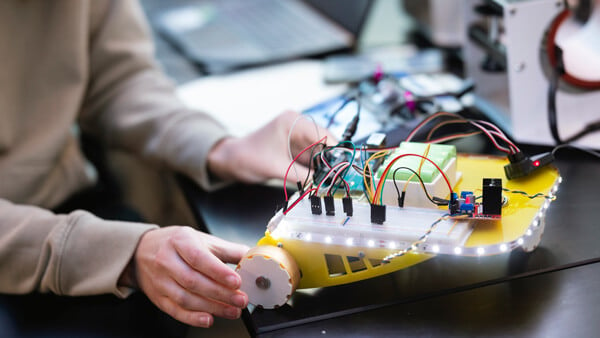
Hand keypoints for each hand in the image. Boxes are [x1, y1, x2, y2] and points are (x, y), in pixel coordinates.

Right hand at [131, 226, 249, 327]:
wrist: (143, 251)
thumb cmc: (177, 244)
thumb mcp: (201, 239)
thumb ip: (226, 249)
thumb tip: (250, 257)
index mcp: (180, 241)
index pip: (199, 258)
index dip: (218, 272)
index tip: (236, 281)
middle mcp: (167, 261)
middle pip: (194, 281)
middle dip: (221, 293)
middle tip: (240, 300)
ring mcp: (161, 281)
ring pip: (186, 298)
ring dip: (212, 307)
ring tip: (232, 311)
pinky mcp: (158, 297)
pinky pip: (175, 310)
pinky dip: (193, 318)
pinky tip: (209, 319)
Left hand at [207, 110, 336, 183]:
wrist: (230, 161)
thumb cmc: (246, 157)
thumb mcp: (276, 168)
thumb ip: (301, 176)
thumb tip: (322, 184)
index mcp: (292, 121)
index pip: (323, 133)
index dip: (336, 150)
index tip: (345, 165)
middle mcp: (297, 127)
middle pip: (324, 144)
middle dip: (331, 161)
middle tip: (339, 178)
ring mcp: (296, 139)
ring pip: (319, 154)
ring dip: (324, 168)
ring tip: (331, 183)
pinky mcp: (294, 150)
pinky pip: (311, 160)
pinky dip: (316, 171)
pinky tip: (320, 182)